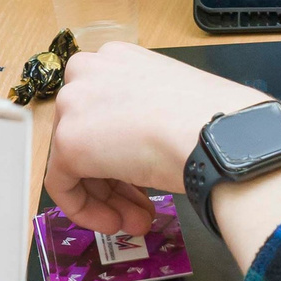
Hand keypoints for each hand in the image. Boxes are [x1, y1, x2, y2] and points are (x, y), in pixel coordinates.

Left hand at [44, 42, 271, 237]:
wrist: (218, 137)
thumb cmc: (214, 121)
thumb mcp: (172, 102)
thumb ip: (144, 116)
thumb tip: (142, 145)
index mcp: (118, 57)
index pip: (103, 110)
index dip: (121, 150)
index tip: (139, 174)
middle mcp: (89, 72)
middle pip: (88, 136)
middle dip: (115, 180)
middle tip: (139, 204)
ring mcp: (74, 104)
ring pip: (75, 162)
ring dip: (107, 199)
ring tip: (136, 220)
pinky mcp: (68, 141)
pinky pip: (62, 184)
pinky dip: (85, 209)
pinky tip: (115, 222)